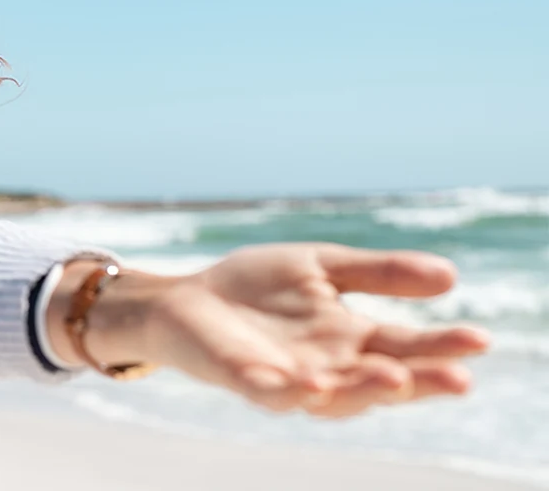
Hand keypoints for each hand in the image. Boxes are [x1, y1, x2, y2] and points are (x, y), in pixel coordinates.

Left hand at [132, 243, 488, 416]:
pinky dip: (293, 392)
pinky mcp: (245, 380)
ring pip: (334, 397)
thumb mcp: (322, 267)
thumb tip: (451, 275)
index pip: (404, 348)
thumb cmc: (255, 287)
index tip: (478, 338)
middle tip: (459, 378)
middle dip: (419, 383)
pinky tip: (312, 384)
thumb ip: (378, 273)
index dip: (440, 348)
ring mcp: (287, 379)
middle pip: (380, 382)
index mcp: (350, 340)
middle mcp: (327, 367)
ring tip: (393, 377)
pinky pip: (272, 394)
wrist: (186, 298)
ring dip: (363, 390)